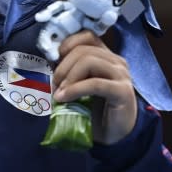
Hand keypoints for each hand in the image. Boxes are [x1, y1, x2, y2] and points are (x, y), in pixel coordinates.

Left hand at [51, 30, 136, 144]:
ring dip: (68, 77)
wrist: (115, 134)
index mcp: (105, 56)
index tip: (53, 60)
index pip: (86, 36)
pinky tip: (64, 98)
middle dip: (63, 66)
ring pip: (89, 61)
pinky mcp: (123, 92)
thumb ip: (70, 71)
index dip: (67, 44)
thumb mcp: (79, 85)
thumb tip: (48, 62)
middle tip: (54, 84)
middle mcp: (116, 61)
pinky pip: (95, 83)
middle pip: (83, 50)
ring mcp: (121, 75)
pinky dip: (75, 90)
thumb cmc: (95, 109)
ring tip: (59, 93)